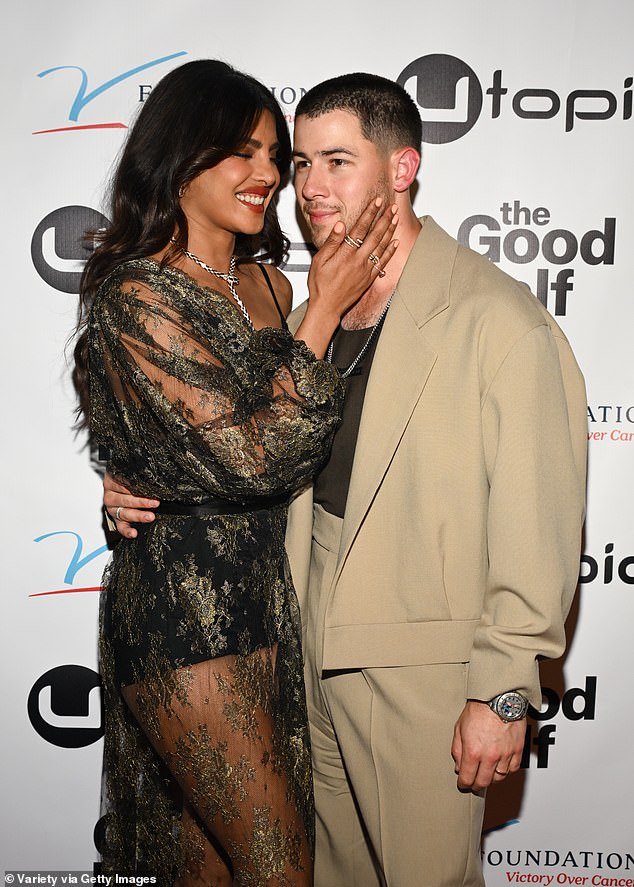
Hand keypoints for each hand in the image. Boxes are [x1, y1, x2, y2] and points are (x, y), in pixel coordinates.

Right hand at [103, 471, 158, 538]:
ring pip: (125, 513)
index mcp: (111, 482)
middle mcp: (110, 496)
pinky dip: (127, 531)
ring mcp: (113, 509)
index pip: (123, 484)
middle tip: (154, 503)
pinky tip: (134, 533)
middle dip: (141, 502)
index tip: (148, 489)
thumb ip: (135, 475)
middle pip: (125, 500)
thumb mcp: (127, 474)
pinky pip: (121, 527)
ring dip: (138, 515)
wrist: (117, 488)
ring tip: (149, 516)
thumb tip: (149, 475)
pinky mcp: (117, 519)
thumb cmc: (124, 481)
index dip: (137, 487)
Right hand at [298, 198, 398, 356]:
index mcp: (345, 254)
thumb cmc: (320, 285)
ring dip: (390, 230)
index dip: (370, 213)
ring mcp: (365, 270)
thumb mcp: (319, 261)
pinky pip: (383, 262)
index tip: (377, 202)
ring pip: (381, 246)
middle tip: (392, 206)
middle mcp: (358, 261)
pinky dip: (390, 250)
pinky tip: (395, 241)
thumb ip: (332, 242)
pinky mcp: (369, 278)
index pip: (360, 228)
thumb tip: (341, 225)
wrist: (327, 307)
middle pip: (375, 235)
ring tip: (395, 218)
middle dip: (384, 218)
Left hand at [451, 701, 525, 790]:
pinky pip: (513, 769)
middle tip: (473, 783)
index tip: (463, 784)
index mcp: (473, 752)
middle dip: (476, 785)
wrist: (498, 698)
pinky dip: (506, 770)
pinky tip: (500, 765)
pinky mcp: (517, 750)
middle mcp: (490, 757)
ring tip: (487, 773)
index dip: (463, 784)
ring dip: (491, 778)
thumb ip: (457, 750)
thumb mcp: (459, 728)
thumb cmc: (479, 709)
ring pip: (499, 778)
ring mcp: (505, 755)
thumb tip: (458, 766)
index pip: (467, 779)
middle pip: (484, 782)